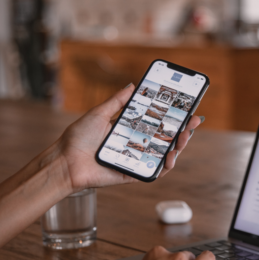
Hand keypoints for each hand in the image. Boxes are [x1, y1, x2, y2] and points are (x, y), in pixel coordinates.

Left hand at [55, 85, 202, 191]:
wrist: (65, 161)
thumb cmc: (78, 138)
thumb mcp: (99, 113)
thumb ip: (117, 101)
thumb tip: (132, 85)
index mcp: (130, 130)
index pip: (157, 122)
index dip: (173, 117)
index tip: (187, 108)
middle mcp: (136, 145)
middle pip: (165, 138)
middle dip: (183, 130)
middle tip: (193, 121)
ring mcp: (136, 160)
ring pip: (164, 155)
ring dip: (178, 146)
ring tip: (184, 137)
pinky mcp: (133, 174)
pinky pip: (154, 172)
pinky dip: (165, 166)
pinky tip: (171, 157)